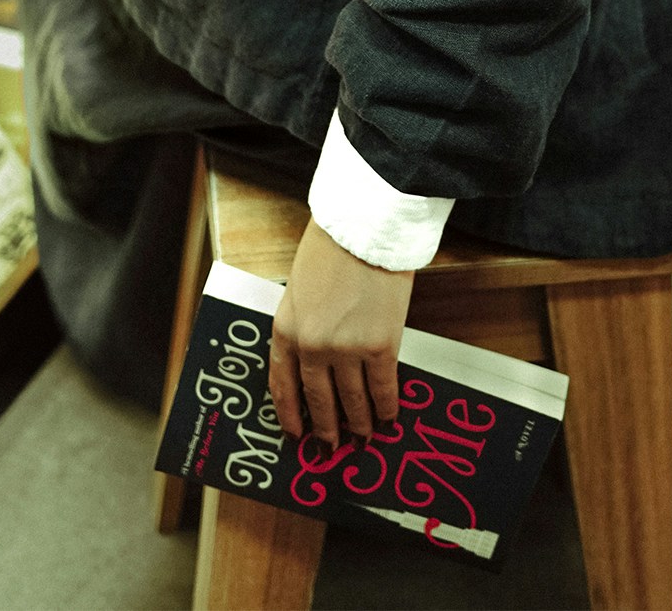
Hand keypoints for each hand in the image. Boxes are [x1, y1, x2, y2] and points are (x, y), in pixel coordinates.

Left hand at [270, 220, 412, 446]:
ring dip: (359, 423)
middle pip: (320, 400)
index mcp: (286, 330)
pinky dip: (386, 407)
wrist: (366, 226)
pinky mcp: (381, 346)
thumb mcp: (299, 289)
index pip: (283, 386)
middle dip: (327, 427)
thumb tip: (315, 363)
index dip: (290, 415)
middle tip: (332, 444)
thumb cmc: (331, 248)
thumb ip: (303, 325)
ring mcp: (347, 349)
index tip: (297, 435)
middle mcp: (312, 347)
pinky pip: (383, 388)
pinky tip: (388, 417)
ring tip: (363, 436)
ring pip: (353, 401)